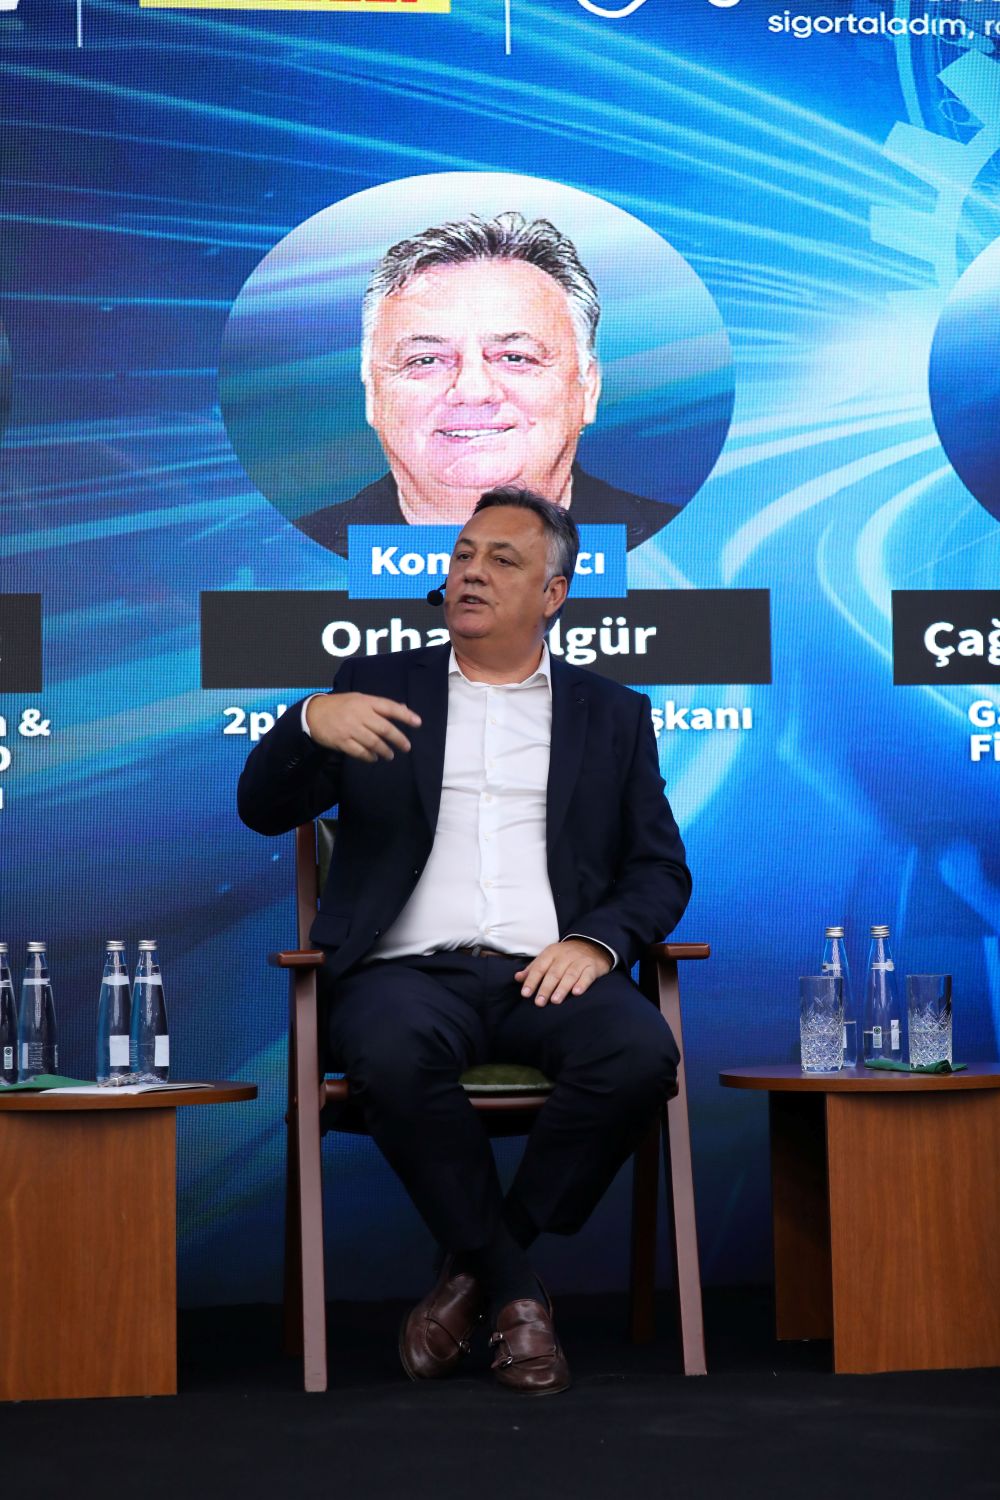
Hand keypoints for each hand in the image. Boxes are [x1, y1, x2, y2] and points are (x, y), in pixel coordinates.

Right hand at [305, 692, 420, 762]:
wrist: (314, 714)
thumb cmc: (340, 706)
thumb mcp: (359, 699)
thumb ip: (380, 706)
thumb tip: (403, 709)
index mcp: (365, 701)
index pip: (389, 707)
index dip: (405, 715)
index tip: (418, 723)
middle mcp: (359, 714)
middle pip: (384, 728)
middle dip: (398, 739)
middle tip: (406, 747)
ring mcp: (350, 728)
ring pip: (373, 742)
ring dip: (384, 751)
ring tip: (389, 755)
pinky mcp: (342, 741)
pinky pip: (359, 752)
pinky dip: (369, 756)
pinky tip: (373, 758)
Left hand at [515, 940, 612, 1006]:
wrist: (592, 946)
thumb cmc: (564, 956)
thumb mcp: (548, 958)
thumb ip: (533, 969)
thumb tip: (517, 978)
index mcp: (551, 953)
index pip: (539, 967)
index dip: (532, 980)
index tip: (525, 994)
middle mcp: (565, 956)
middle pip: (554, 973)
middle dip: (546, 988)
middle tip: (539, 1002)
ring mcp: (579, 961)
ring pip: (570, 974)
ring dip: (562, 988)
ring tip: (555, 1000)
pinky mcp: (592, 967)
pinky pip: (587, 975)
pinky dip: (582, 984)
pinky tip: (576, 992)